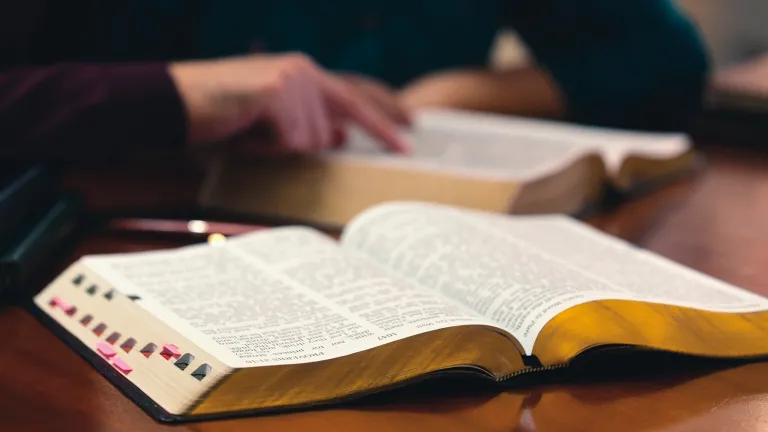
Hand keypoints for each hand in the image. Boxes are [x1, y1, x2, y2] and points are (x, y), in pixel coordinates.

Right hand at [168, 53, 409, 154]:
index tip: (411, 125)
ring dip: (280, 146)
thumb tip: (340, 137)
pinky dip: (266, 147)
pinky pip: (289, 141)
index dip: (384, 112)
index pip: (355, 94)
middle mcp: (304, 70)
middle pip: (338, 121)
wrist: (175, 102)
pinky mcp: (278, 92)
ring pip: (310, 139)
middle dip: (339, 135)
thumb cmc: (223, 115)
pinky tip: (244, 131)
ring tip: (249, 131)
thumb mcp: (274, 122)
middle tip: (368, 138)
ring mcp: (293, 79)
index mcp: (304, 72)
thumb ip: (309, 125)